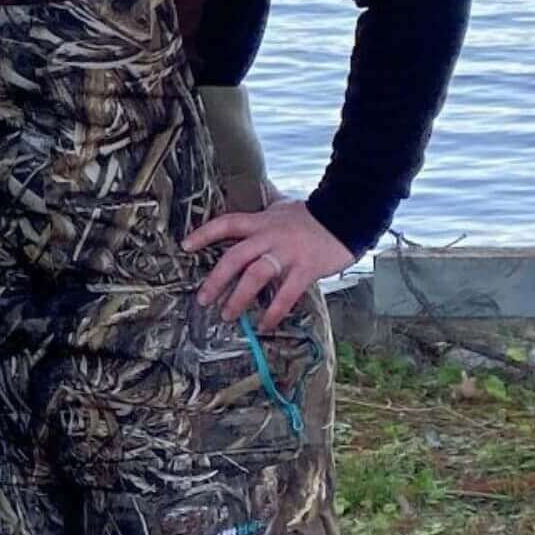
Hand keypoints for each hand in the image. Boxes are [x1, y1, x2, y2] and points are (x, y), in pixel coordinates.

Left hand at [182, 198, 353, 329]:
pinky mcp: (306, 268)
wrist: (349, 216)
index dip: (205, 233)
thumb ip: (262, 218)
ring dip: (238, 298)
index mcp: (262, 222)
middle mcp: (271, 236)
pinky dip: (273, 312)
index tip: (185, 246)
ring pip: (256, 275)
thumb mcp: (282, 210)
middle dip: (216, 280)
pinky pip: (286, 294)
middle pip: (235, 256)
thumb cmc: (312, 217)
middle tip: (203, 299)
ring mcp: (288, 252)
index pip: (227, 223)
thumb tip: (244, 222)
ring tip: (227, 315)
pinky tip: (264, 324)